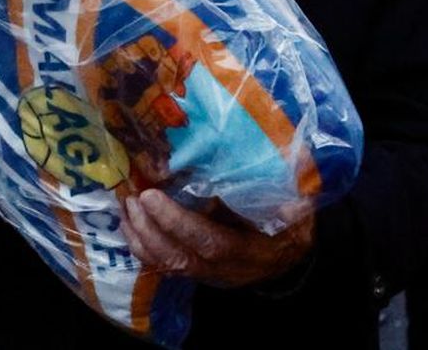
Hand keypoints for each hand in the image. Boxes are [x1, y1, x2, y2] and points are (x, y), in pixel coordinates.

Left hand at [120, 189, 313, 288]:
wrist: (293, 256)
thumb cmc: (294, 223)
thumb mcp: (301, 203)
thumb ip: (293, 182)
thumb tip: (292, 152)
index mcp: (254, 251)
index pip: (211, 243)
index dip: (179, 223)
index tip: (153, 196)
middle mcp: (227, 270)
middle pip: (181, 258)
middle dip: (151, 229)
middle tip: (133, 196)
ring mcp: (210, 275)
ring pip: (168, 265)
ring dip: (141, 237)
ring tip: (127, 205)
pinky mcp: (198, 272)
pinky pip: (164, 266)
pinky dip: (142, 246)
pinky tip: (130, 222)